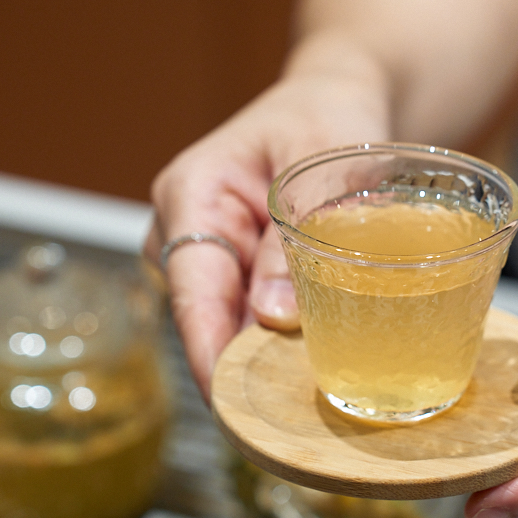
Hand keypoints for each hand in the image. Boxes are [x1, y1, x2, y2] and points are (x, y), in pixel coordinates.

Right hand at [146, 57, 388, 400]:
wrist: (334, 103)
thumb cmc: (325, 116)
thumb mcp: (322, 162)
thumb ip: (297, 234)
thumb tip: (271, 316)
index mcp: (191, 194)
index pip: (193, 292)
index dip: (211, 354)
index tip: (233, 406)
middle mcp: (184, 228)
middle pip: (207, 318)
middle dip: (246, 367)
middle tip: (293, 414)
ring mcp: (204, 254)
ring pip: (229, 324)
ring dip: (267, 356)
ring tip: (318, 388)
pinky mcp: (231, 273)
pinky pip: (250, 318)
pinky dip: (280, 340)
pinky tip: (316, 363)